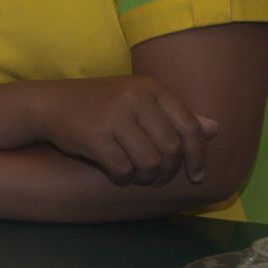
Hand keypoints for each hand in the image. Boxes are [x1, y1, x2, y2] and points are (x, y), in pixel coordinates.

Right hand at [36, 77, 217, 187]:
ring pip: (150, 161)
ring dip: (148, 177)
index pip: (189, 126)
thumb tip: (215, 128)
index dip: (198, 155)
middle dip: (169, 171)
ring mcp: (114, 115)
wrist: (51, 104)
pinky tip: (118, 174)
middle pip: (171, 147)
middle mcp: (135, 98)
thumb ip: (175, 115)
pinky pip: (123, 168)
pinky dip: (124, 177)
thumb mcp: (140, 101)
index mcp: (151, 88)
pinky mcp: (94, 135)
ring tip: (140, 176)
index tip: (197, 176)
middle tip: (159, 179)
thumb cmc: (101, 104)